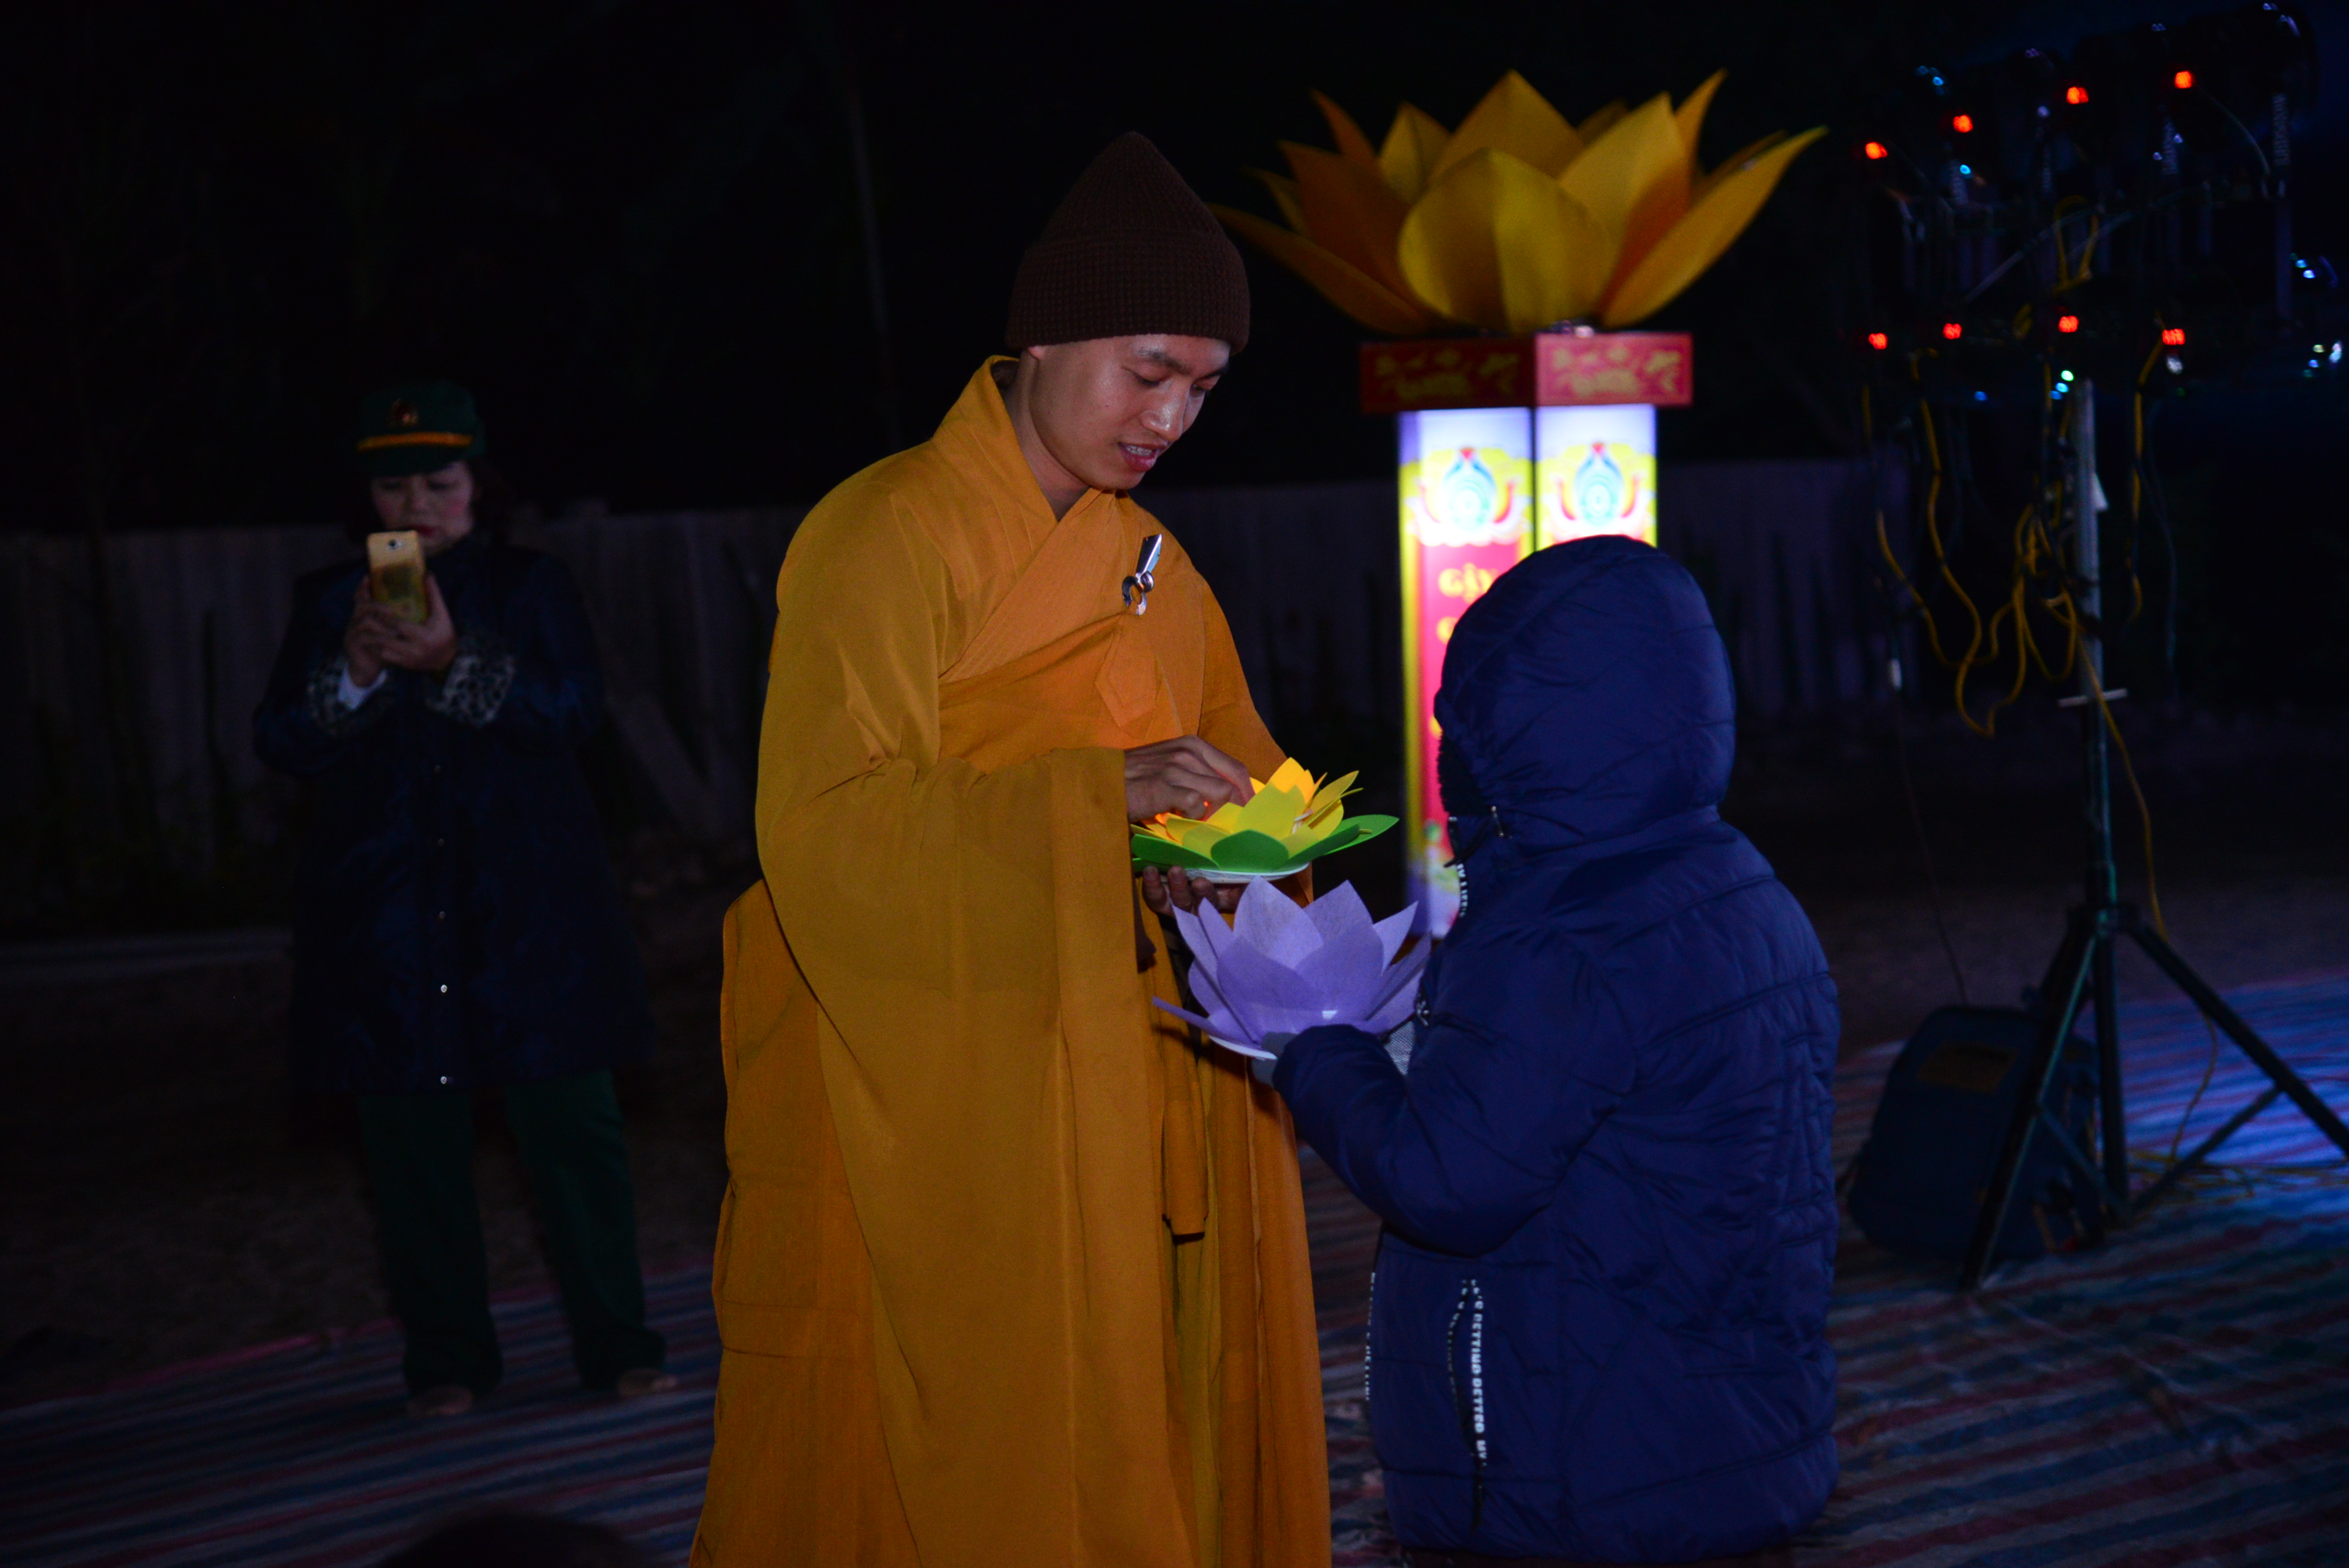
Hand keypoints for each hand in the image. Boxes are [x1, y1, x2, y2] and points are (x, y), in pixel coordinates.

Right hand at [344, 579, 400, 685]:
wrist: (368, 669)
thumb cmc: (382, 648)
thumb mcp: (390, 632)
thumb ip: (396, 620)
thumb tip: (413, 607)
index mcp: (364, 615)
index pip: (361, 597)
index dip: (363, 587)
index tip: (368, 577)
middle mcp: (355, 620)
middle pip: (362, 605)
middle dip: (378, 605)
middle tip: (392, 611)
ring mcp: (352, 632)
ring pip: (364, 620)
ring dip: (381, 623)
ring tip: (395, 628)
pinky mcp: (353, 644)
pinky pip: (363, 637)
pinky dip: (377, 637)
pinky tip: (389, 639)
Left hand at [374, 575, 458, 673]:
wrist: (448, 660)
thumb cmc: (445, 634)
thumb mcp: (442, 614)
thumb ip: (434, 595)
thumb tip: (427, 574)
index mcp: (423, 636)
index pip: (399, 626)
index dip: (386, 617)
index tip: (378, 608)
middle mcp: (414, 650)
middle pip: (386, 639)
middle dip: (376, 629)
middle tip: (367, 618)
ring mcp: (408, 660)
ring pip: (383, 650)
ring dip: (375, 640)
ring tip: (369, 629)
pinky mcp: (404, 665)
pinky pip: (386, 657)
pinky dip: (379, 648)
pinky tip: (376, 640)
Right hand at [1125, 735, 1252, 823]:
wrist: (1101, 779)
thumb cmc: (1135, 776)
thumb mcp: (1169, 764)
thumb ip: (1195, 773)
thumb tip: (1224, 795)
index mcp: (1193, 744)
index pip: (1235, 767)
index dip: (1247, 791)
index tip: (1250, 809)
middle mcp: (1189, 751)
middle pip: (1232, 781)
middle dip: (1239, 806)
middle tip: (1236, 824)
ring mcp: (1177, 767)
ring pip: (1219, 793)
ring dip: (1215, 813)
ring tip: (1203, 823)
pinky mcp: (1165, 785)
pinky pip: (1197, 804)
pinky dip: (1195, 816)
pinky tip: (1182, 819)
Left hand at [1141, 864, 1242, 917]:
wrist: (1221, 860)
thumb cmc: (1237, 872)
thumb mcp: (1245, 879)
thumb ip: (1248, 886)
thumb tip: (1251, 883)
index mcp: (1219, 902)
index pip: (1211, 904)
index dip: (1205, 896)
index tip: (1201, 883)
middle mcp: (1198, 907)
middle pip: (1187, 904)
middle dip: (1181, 889)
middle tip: (1177, 870)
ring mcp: (1180, 902)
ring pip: (1167, 903)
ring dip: (1159, 889)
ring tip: (1153, 871)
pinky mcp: (1165, 895)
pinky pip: (1156, 897)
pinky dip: (1150, 885)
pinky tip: (1148, 870)